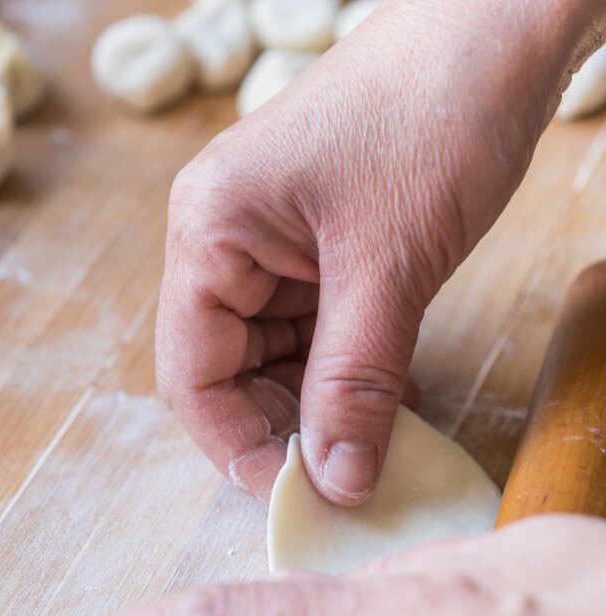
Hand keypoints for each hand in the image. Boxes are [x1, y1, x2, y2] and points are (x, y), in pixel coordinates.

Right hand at [156, 0, 603, 504]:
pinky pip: (307, 326)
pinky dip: (340, 366)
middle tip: (342, 478)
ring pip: (268, 354)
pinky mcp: (308, 238)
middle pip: (223, 368)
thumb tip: (336, 483)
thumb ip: (355, 380)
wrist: (496, 22)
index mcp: (207, 229)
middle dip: (279, 425)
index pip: (190, 371)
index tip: (298, 497)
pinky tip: (381, 394)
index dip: (236, 443)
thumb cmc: (433, 113)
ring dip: (314, 400)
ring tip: (371, 440)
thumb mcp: (391, 265)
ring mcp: (263, 236)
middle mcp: (219, 235)